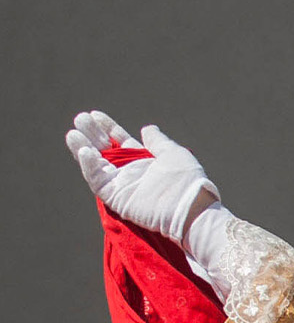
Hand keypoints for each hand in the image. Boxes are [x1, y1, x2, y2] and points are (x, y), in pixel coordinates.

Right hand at [65, 110, 218, 244]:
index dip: (108, 128)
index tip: (95, 114)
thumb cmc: (187, 180)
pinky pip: (99, 182)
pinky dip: (90, 167)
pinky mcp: (117, 199)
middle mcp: (132, 172)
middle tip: (80, 119)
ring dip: (83, 149)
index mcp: (145, 160)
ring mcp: (123, 185)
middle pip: (105, 150)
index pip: (121, 140)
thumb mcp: (173, 153)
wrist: (191, 207)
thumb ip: (157, 141)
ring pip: (96, 165)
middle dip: (92, 135)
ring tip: (73, 134)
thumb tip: (147, 128)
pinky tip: (85, 152)